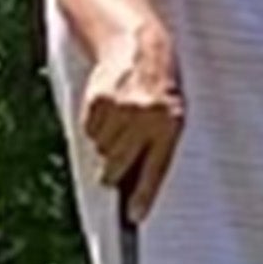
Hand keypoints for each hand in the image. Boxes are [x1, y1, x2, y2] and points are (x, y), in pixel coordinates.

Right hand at [82, 29, 182, 222]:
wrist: (139, 46)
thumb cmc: (159, 87)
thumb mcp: (172, 114)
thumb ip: (157, 146)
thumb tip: (132, 186)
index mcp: (169, 125)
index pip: (154, 170)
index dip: (142, 196)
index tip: (134, 217)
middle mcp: (146, 119)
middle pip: (118, 165)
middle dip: (113, 173)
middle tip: (112, 172)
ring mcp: (121, 109)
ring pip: (102, 148)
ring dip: (106, 142)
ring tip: (119, 123)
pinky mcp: (99, 100)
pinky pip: (90, 130)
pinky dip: (95, 126)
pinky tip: (108, 110)